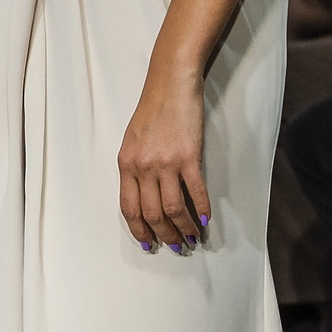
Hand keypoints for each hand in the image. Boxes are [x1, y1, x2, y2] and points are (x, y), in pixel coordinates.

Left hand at [119, 69, 208, 251]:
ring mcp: (166, 163)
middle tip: (175, 245)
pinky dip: (201, 210)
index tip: (148, 242)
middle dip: (164, 235)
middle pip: (152, 213)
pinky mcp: (188, 157)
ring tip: (191, 237)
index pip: (129, 208)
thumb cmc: (151, 111)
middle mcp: (143, 167)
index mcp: (126, 164)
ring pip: (174, 209)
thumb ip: (135, 168)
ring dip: (184, 228)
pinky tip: (205, 219)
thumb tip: (144, 198)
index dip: (139, 230)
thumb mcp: (132, 141)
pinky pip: (195, 192)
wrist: (170, 86)